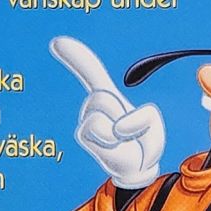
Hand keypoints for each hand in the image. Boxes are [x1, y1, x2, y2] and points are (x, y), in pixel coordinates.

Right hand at [51, 36, 163, 188]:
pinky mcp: (83, 134)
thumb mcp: (153, 122)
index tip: (57, 42)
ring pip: (101, 107)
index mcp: (109, 96)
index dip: (77, 57)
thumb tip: (116, 127)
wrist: (137, 169)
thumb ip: (144, 118)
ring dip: (122, 127)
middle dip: (121, 112)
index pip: (91, 72)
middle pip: (103, 95)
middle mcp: (94, 105)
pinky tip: (115, 147)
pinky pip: (103, 126)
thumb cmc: (143, 144)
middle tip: (129, 132)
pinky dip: (116, 137)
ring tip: (123, 140)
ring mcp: (86, 119)